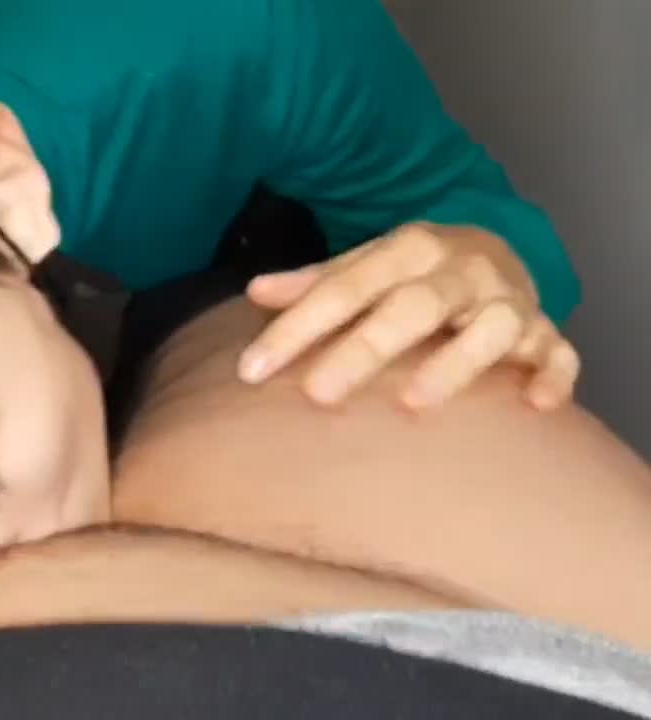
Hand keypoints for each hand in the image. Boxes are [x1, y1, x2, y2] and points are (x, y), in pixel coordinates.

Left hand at [237, 223, 578, 410]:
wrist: (499, 251)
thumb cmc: (412, 275)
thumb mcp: (365, 268)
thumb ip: (314, 283)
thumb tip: (255, 292)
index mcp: (408, 249)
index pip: (343, 289)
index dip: (295, 330)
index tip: (251, 371)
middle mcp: (461, 270)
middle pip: (411, 308)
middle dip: (364, 350)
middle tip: (316, 394)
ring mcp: (509, 301)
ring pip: (491, 328)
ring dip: (455, 363)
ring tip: (413, 403)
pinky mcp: (546, 334)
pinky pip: (558, 354)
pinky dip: (551, 377)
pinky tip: (534, 405)